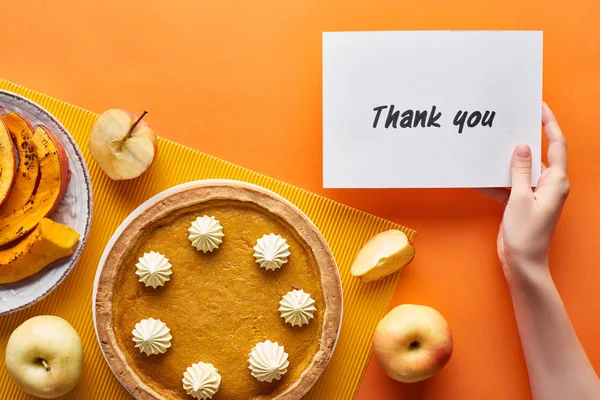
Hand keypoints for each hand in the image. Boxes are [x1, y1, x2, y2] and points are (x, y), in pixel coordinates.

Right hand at [479, 103, 569, 278]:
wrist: (521, 263)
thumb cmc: (527, 235)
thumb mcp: (520, 198)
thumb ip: (521, 171)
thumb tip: (523, 147)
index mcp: (556, 182)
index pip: (556, 145)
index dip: (549, 123)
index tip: (540, 107)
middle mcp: (549, 185)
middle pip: (538, 155)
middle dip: (524, 140)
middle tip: (511, 123)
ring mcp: (535, 194)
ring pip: (520, 170)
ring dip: (506, 162)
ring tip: (492, 148)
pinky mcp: (521, 203)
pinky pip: (509, 186)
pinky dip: (496, 182)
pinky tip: (481, 179)